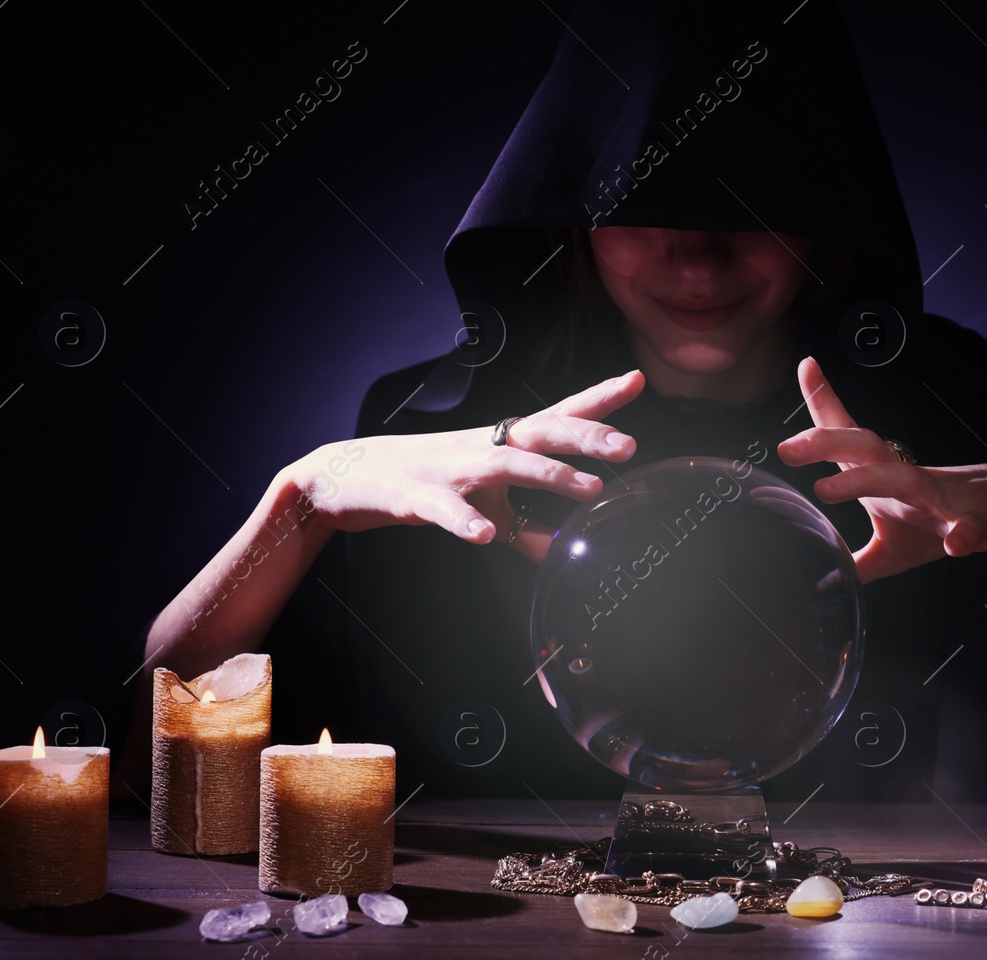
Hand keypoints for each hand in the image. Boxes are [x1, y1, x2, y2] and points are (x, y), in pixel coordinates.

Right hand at [288, 370, 643, 563]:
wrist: (349, 478)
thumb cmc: (428, 485)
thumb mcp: (486, 508)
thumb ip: (528, 531)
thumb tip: (568, 553)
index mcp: (503, 443)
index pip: (559, 415)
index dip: (598, 399)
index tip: (638, 379)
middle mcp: (484, 447)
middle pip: (543, 432)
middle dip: (588, 436)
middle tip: (630, 446)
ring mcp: (452, 469)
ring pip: (507, 465)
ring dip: (550, 475)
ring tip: (591, 490)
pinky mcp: (420, 497)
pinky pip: (447, 511)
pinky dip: (467, 522)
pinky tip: (486, 536)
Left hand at [777, 358, 986, 582]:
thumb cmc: (950, 520)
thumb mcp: (894, 549)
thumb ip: (857, 561)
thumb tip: (820, 582)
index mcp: (888, 475)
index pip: (851, 438)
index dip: (825, 405)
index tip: (804, 366)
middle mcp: (911, 477)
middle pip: (867, 447)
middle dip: (827, 441)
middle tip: (787, 447)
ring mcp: (946, 497)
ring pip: (906, 479)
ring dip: (865, 481)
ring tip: (824, 489)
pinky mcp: (982, 523)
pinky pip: (973, 528)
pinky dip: (965, 534)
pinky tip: (956, 544)